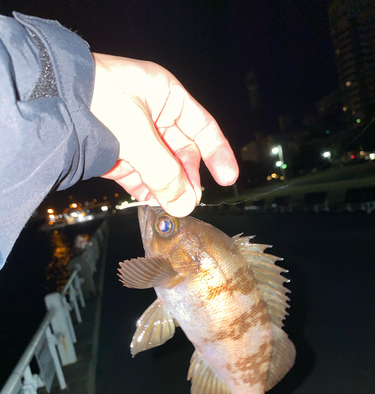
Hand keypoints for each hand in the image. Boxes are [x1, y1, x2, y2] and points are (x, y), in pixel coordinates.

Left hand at [90, 53, 238, 216]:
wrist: (48, 102)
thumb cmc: (95, 100)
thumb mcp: (136, 132)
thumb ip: (163, 170)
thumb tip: (186, 204)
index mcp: (166, 96)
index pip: (203, 127)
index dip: (218, 153)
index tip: (227, 178)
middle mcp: (154, 116)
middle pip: (183, 153)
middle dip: (187, 178)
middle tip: (190, 202)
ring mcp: (137, 137)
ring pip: (162, 168)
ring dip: (168, 189)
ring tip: (173, 208)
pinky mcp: (119, 155)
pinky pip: (141, 177)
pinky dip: (147, 191)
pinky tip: (154, 205)